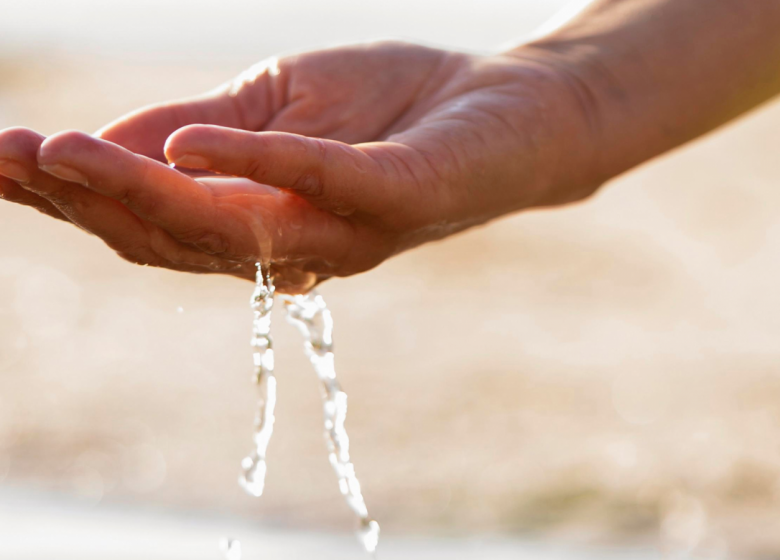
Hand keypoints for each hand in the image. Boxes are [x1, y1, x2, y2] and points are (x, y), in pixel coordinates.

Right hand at [0, 41, 597, 291]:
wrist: (508, 108)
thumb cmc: (392, 111)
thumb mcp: (278, 105)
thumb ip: (203, 129)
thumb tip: (110, 143)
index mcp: (259, 224)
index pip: (150, 221)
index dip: (71, 197)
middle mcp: (294, 246)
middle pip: (173, 239)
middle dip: (84, 201)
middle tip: (11, 157)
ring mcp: (346, 230)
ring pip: (227, 229)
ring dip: (139, 191)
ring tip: (63, 152)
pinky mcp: (399, 198)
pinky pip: (322, 186)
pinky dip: (250, 167)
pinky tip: (187, 148)